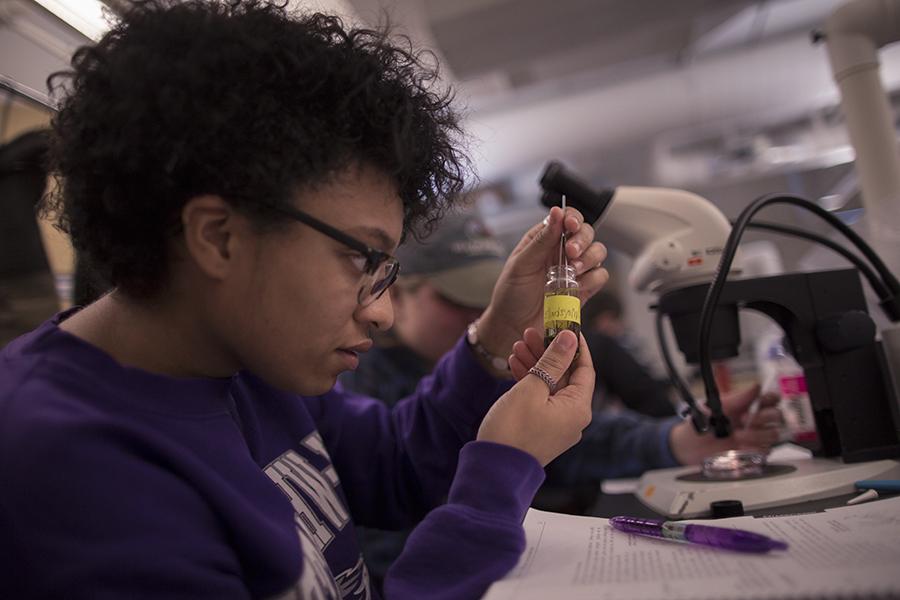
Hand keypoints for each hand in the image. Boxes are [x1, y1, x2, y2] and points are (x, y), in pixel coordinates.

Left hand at [476, 206, 608, 359]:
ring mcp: (575, 270)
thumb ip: (541, 240)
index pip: (567, 218)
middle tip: (570, 252)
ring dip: (590, 258)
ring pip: (598, 252)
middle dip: (582, 240)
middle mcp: (562, 251)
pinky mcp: (584, 289)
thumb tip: (556, 212)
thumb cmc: (511, 294)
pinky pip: (600, 276)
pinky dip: (593, 279)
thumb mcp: (521, 264)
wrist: (513, 327)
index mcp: (544, 239)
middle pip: (586, 233)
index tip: (570, 226)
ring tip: (573, 270)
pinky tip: (578, 286)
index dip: (573, 218)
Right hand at [477, 330, 594, 466]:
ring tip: (517, 345)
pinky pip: (541, 399)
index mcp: (578, 408)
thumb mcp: (532, 388)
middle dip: (548, 352)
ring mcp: (557, 424)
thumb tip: (570, 338)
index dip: (575, 345)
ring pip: (550, 385)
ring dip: (536, 364)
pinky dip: (530, 382)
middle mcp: (572, 417)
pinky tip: (515, 364)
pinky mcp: (541, 428)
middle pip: (566, 375)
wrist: (493, 469)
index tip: (564, 326)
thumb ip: (553, 361)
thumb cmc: (512, 430)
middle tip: (531, 332)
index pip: (585, 368)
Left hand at [669, 384, 783, 464]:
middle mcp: (754, 421)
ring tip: (738, 435)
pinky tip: (740, 447)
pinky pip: (765, 451)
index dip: (772, 398)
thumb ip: (738, 399)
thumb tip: (756, 386)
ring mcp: (755, 437)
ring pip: (773, 434)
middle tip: (746, 419)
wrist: (688, 446)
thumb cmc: (701, 424)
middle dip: (764, 417)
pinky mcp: (753, 453)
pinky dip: (754, 449)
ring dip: (757, 434)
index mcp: (747, 406)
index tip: (764, 401)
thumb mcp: (716, 408)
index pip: (770, 399)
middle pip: (777, 416)